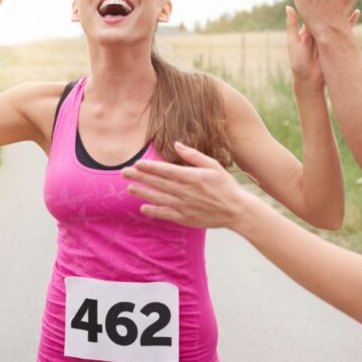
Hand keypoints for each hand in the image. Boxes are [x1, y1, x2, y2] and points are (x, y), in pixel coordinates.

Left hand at [122, 142, 249, 228]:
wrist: (237, 210)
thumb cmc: (226, 185)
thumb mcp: (213, 165)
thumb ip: (193, 155)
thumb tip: (176, 143)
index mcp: (191, 177)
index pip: (165, 170)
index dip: (149, 167)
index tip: (137, 163)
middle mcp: (185, 191)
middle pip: (157, 183)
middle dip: (139, 177)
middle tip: (124, 172)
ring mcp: (184, 206)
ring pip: (158, 198)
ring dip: (142, 193)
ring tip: (129, 188)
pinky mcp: (186, 218)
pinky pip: (166, 214)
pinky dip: (154, 211)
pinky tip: (143, 208)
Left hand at [286, 5, 359, 85]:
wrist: (310, 80)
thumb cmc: (298, 62)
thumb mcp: (292, 42)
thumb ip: (292, 25)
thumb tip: (289, 6)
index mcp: (306, 30)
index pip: (311, 11)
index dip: (315, 1)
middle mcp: (318, 31)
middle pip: (324, 13)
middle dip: (330, 3)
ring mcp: (328, 36)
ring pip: (335, 20)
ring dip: (341, 9)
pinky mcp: (337, 43)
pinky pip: (345, 30)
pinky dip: (350, 22)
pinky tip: (356, 12)